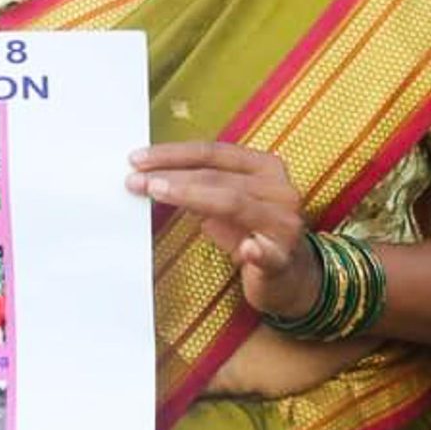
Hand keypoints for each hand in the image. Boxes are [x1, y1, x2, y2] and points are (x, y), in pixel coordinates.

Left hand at [126, 142, 317, 318]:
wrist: (295, 277)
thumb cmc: (255, 234)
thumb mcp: (228, 205)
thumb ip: (202, 188)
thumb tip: (153, 177)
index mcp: (265, 168)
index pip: (214, 153)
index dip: (175, 153)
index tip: (138, 159)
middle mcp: (279, 189)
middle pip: (217, 175)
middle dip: (172, 175)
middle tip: (135, 180)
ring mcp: (284, 224)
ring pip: (233, 203)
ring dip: (191, 196)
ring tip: (157, 193)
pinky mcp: (283, 259)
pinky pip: (268, 254)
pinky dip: (257, 251)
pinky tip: (247, 250)